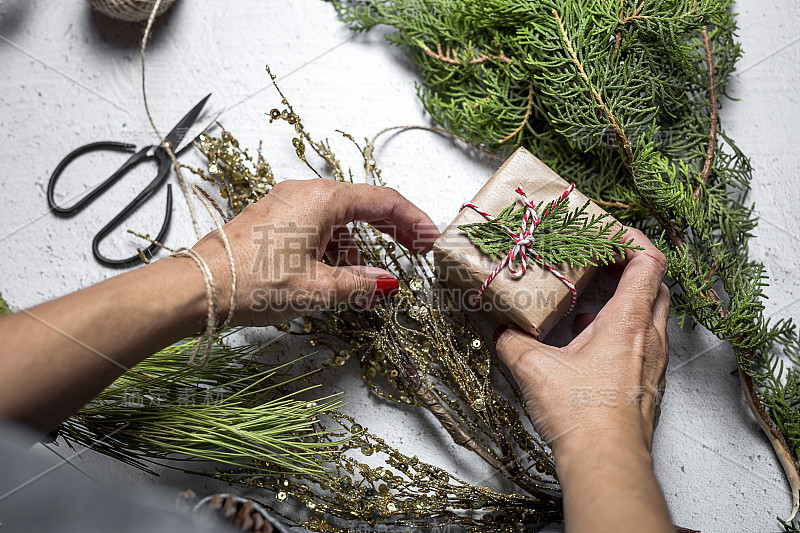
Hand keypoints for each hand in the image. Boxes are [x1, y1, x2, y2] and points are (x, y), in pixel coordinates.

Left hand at [191, 178, 439, 326]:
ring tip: (366, 282)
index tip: (431, 239)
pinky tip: (333, 277)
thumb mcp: (318, 289)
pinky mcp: (270, 222)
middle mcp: (304, 193)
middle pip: (361, 206)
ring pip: (336, 221)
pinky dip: (332, 249)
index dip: (412, 220)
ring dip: (357, 248)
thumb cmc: (254, 282)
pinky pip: (314, 229)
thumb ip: (359, 284)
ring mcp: (284, 205)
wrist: (196, 288)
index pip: (382, 201)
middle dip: (391, 230)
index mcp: (322, 199)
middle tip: (415, 251)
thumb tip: (386, 283)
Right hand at [494, 227, 668, 455]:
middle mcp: (649, 339)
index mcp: (629, 322)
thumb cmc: (583, 417)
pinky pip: (641, 345)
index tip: (608, 233)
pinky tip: (587, 344)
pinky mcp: (646, 385)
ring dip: (623, 302)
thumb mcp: (534, 370)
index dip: (632, 239)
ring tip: (587, 302)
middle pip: (654, 286)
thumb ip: (513, 343)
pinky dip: (620, 332)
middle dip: (628, 267)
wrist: (607, 466)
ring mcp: (652, 364)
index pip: (649, 262)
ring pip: (649, 316)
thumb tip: (500, 331)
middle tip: (599, 262)